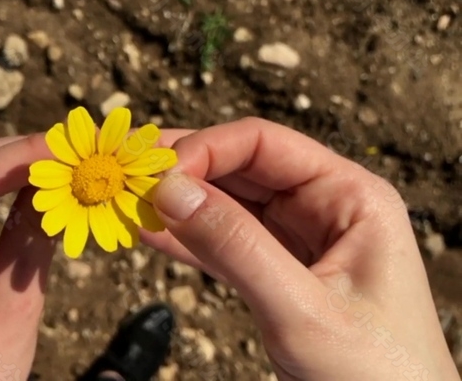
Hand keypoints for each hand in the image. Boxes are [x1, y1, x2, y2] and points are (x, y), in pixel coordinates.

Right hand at [142, 118, 459, 379]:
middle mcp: (321, 208)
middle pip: (238, 168)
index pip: (264, 145)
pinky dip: (183, 240)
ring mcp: (295, 242)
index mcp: (349, 197)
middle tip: (127, 171)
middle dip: (181, 170)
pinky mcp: (274, 274)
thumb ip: (236, 247)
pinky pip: (221, 245)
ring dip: (175, 204)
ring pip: (223, 206)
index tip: (157, 173)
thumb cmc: (377, 374)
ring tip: (126, 197)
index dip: (205, 149)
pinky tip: (146, 233)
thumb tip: (171, 191)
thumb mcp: (302, 309)